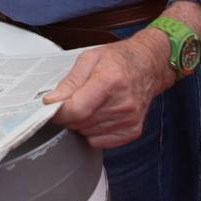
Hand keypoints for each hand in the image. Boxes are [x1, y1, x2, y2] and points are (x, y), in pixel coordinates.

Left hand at [43, 31, 176, 148]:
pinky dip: (94, 132)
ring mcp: (129, 119)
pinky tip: (100, 115)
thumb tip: (52, 101)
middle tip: (75, 99)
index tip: (53, 106)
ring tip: (92, 103)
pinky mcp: (132, 131)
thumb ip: (69, 81)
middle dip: (70, 114)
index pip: (77, 109)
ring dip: (82, 122)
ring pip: (87, 133)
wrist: (148, 66)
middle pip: (80, 123)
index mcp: (110, 81)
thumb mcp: (89, 58)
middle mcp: (123, 103)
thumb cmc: (119, 59)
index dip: (59, 111)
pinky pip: (100, 142)